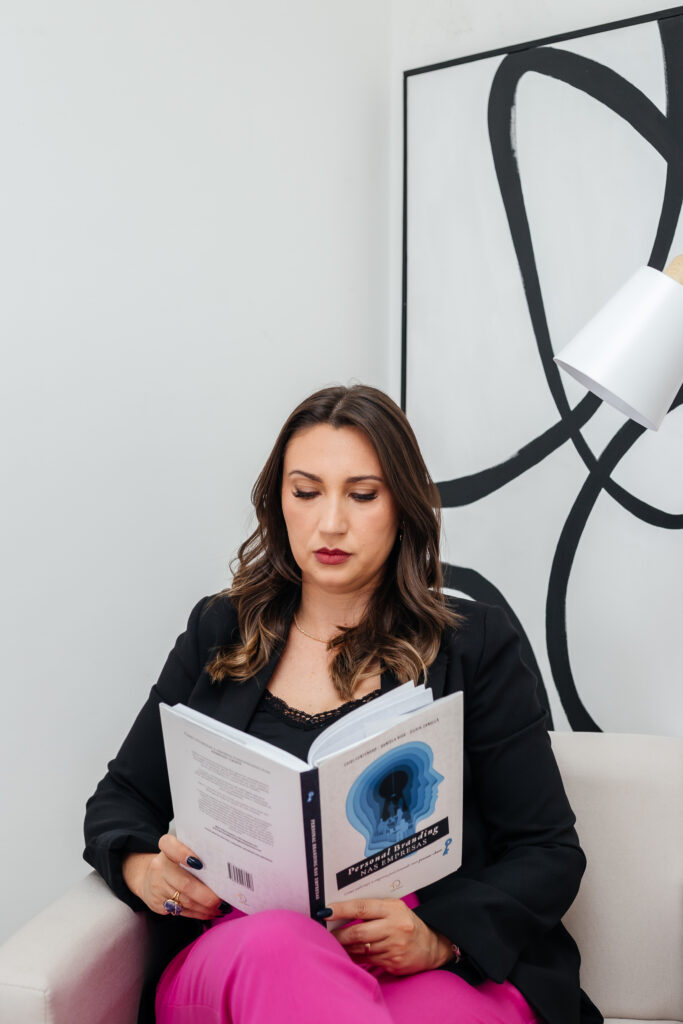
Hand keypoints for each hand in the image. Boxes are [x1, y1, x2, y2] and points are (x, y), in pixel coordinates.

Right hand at [122, 833, 225, 919]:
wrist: (147, 877)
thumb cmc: (173, 862)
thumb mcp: (180, 850)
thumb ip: (197, 853)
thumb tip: (223, 868)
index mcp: (166, 849)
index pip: (169, 845)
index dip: (183, 853)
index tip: (200, 863)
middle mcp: (159, 867)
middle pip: (185, 884)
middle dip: (206, 895)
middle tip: (221, 899)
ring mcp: (157, 886)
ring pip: (185, 901)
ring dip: (205, 907)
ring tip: (220, 907)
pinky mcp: (157, 903)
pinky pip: (181, 911)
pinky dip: (198, 914)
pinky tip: (209, 912)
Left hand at [328, 898, 454, 974]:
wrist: (431, 946)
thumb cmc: (406, 923)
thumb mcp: (394, 908)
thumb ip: (372, 908)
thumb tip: (342, 911)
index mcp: (393, 908)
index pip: (362, 907)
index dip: (342, 909)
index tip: (325, 911)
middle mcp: (394, 927)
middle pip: (358, 932)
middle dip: (338, 934)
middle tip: (324, 933)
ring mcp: (394, 947)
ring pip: (361, 948)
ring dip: (344, 947)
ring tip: (333, 943)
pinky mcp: (393, 963)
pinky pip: (368, 960)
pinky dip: (355, 956)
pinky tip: (347, 953)